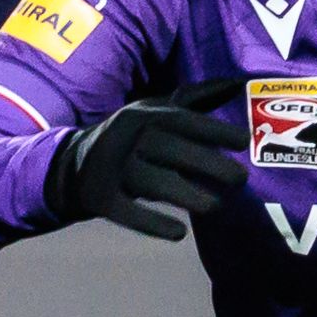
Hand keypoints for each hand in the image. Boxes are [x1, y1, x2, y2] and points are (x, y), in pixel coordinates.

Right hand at [47, 76, 248, 240]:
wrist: (72, 166)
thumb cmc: (131, 139)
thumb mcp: (155, 112)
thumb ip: (194, 101)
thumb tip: (235, 82)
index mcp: (143, 114)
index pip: (183, 120)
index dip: (214, 130)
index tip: (244, 141)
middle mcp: (126, 137)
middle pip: (170, 149)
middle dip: (208, 163)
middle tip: (240, 180)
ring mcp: (110, 168)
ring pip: (152, 181)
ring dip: (186, 195)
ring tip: (216, 207)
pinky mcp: (99, 198)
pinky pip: (128, 212)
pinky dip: (153, 223)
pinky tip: (180, 233)